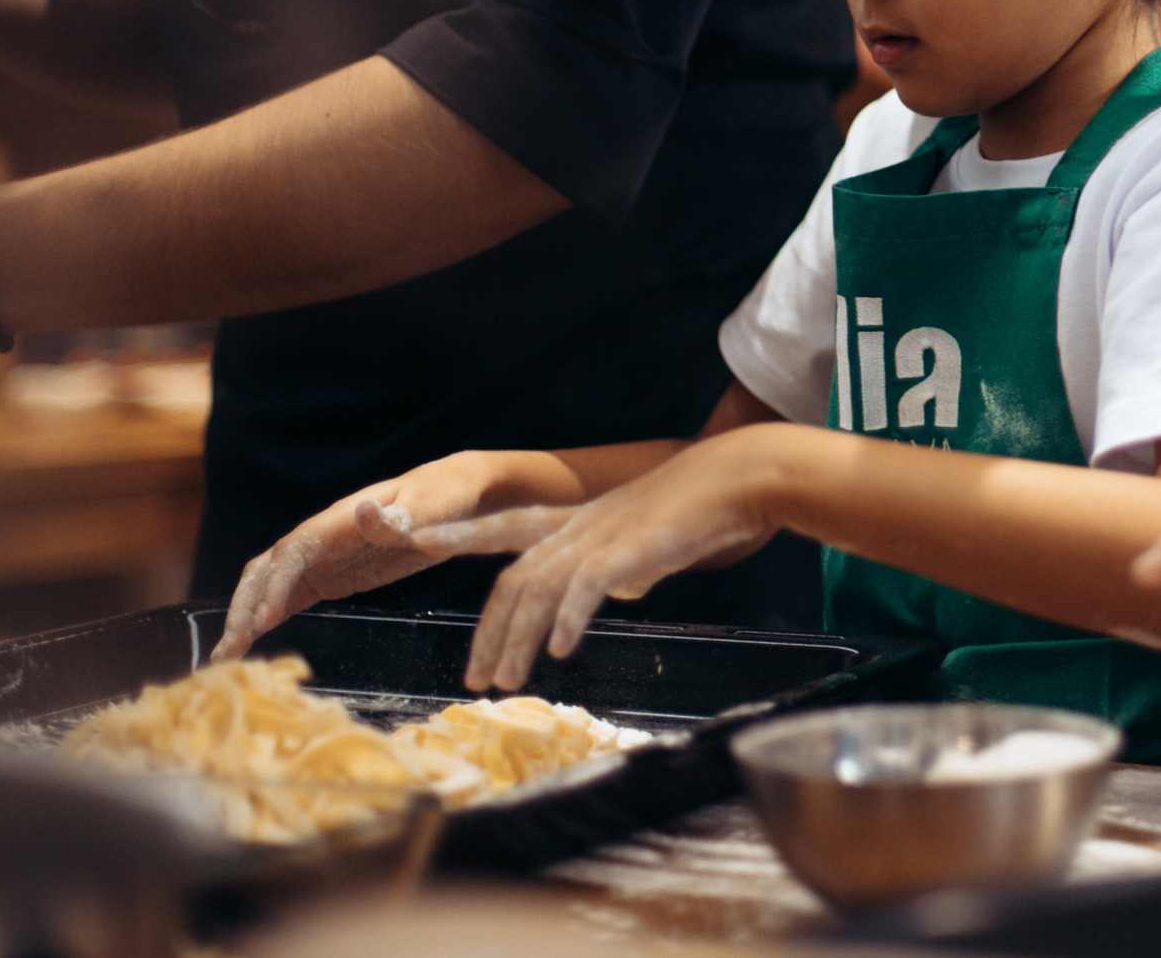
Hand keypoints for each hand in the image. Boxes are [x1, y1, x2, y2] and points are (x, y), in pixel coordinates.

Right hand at [215, 451, 509, 658]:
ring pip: (270, 584)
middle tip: (227, 650)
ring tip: (226, 656)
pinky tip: (249, 644)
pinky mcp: (329, 575)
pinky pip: (289, 596)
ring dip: (246, 616)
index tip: (265, 620)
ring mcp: (322, 556)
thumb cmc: (443, 497)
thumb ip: (396, 518)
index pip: (292, 552)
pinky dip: (266, 618)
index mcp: (339, 520)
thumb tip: (362, 510)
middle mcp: (321, 537)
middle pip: (267, 569)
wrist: (454, 493)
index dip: (275, 585)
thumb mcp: (429, 507)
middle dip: (244, 607)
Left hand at [427, 429, 784, 691]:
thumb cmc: (705, 505)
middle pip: (514, 579)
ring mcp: (601, 536)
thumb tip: (616, 589)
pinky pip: (583, 589)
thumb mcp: (647, 534)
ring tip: (507, 682)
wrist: (742, 477)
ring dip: (517, 640)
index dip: (462, 533)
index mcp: (582, 519)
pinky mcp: (627, 549)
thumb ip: (621, 560)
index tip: (418, 539)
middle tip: (475, 678)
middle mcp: (581, 526)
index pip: (508, 526)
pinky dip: (567, 620)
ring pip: (538, 591)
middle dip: (489, 632)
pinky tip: (562, 650)